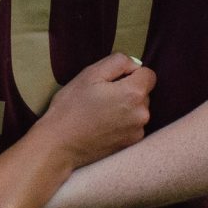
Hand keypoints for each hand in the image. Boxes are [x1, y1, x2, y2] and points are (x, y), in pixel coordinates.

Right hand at [33, 54, 154, 165]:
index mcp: (133, 93)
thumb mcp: (90, 74)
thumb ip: (118, 62)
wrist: (59, 145)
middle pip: (144, 92)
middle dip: (128, 90)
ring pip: (138, 109)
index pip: (148, 74)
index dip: (130, 73)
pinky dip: (123, 122)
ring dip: (126, 107)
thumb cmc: (71, 107)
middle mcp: (142, 114)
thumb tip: (134, 64)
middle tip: (101, 97)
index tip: (112, 81)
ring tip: (100, 112)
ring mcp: (138, 131)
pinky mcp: (131, 144)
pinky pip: (133, 125)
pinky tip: (103, 125)